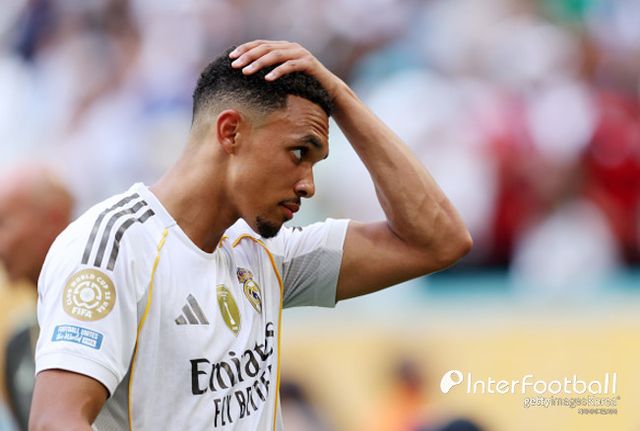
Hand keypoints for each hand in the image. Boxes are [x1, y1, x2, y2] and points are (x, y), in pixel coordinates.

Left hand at [229, 40, 343, 100]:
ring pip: (275, 55)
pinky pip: (290, 66)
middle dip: (248, 56)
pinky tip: (267, 79)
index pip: (260, 44)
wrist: (329, 90)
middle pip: (265, 48)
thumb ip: (270, 70)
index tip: (231, 57)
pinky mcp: (309, 64)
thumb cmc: (304, 85)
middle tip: (235, 66)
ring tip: (246, 72)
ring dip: (259, 63)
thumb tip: (247, 74)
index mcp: (284, 47)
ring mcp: (301, 54)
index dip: (245, 49)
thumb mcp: (284, 76)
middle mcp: (291, 47)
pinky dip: (278, 71)